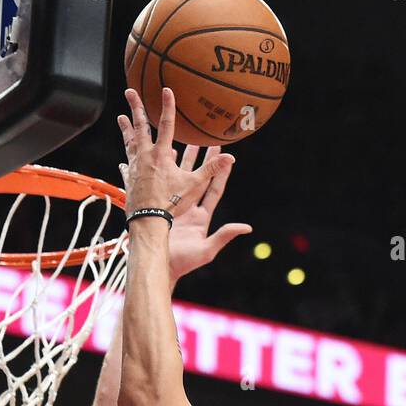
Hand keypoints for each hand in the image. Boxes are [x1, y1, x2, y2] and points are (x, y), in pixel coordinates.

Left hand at [118, 87, 234, 219]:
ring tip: (121, 117)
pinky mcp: (129, 180)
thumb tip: (231, 158)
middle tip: (130, 91)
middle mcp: (146, 156)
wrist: (148, 220)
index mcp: (162, 155)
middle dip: (136, 107)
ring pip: (130, 143)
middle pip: (140, 127)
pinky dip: (127, 162)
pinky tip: (124, 160)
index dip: (168, 106)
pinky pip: (127, 167)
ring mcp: (135, 167)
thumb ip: (211, 170)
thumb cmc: (170, 204)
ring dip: (126, 129)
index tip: (165, 89)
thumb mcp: (193, 186)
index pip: (167, 125)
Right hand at [166, 144, 251, 284]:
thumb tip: (247, 228)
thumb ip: (225, 236)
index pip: (214, 190)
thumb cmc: (183, 263)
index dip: (221, 173)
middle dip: (202, 159)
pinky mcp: (160, 209)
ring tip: (182, 141)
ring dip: (181, 160)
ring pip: (179, 178)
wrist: (158, 265)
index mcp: (202, 218)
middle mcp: (189, 210)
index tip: (227, 155)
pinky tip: (161, 158)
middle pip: (198, 179)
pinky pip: (162, 185)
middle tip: (205, 139)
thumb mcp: (206, 250)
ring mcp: (174, 208)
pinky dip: (162, 171)